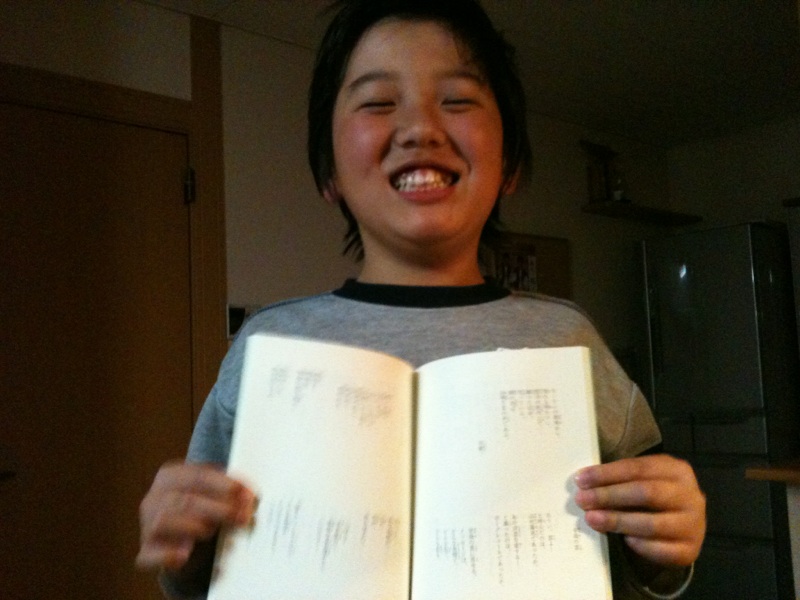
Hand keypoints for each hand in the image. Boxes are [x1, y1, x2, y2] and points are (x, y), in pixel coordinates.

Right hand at [136, 460, 254, 571]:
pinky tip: (183, 555)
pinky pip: (150, 554)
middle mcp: (154, 498)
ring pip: (166, 521)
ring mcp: (146, 525)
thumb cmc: (201, 511)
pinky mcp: (146, 552)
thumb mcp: (212, 494)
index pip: (199, 476)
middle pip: (186, 499)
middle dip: (218, 508)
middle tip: (242, 515)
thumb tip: (248, 496)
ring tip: (214, 530)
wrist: (184, 543)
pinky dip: (166, 555)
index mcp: (170, 476)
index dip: (225, 485)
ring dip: (195, 526)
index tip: (247, 493)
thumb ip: (228, 491)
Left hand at [574, 454, 705, 566]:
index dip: (607, 474)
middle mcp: (690, 496)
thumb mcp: (643, 481)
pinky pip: (661, 550)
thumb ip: (620, 480)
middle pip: (645, 493)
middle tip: (582, 500)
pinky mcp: (690, 551)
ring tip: (592, 519)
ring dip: (617, 521)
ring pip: (652, 524)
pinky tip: (623, 540)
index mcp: (677, 470)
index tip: (581, 480)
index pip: (638, 468)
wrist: (684, 527)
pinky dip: (640, 545)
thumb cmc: (655, 498)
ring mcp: (693, 525)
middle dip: (609, 496)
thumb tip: (584, 485)